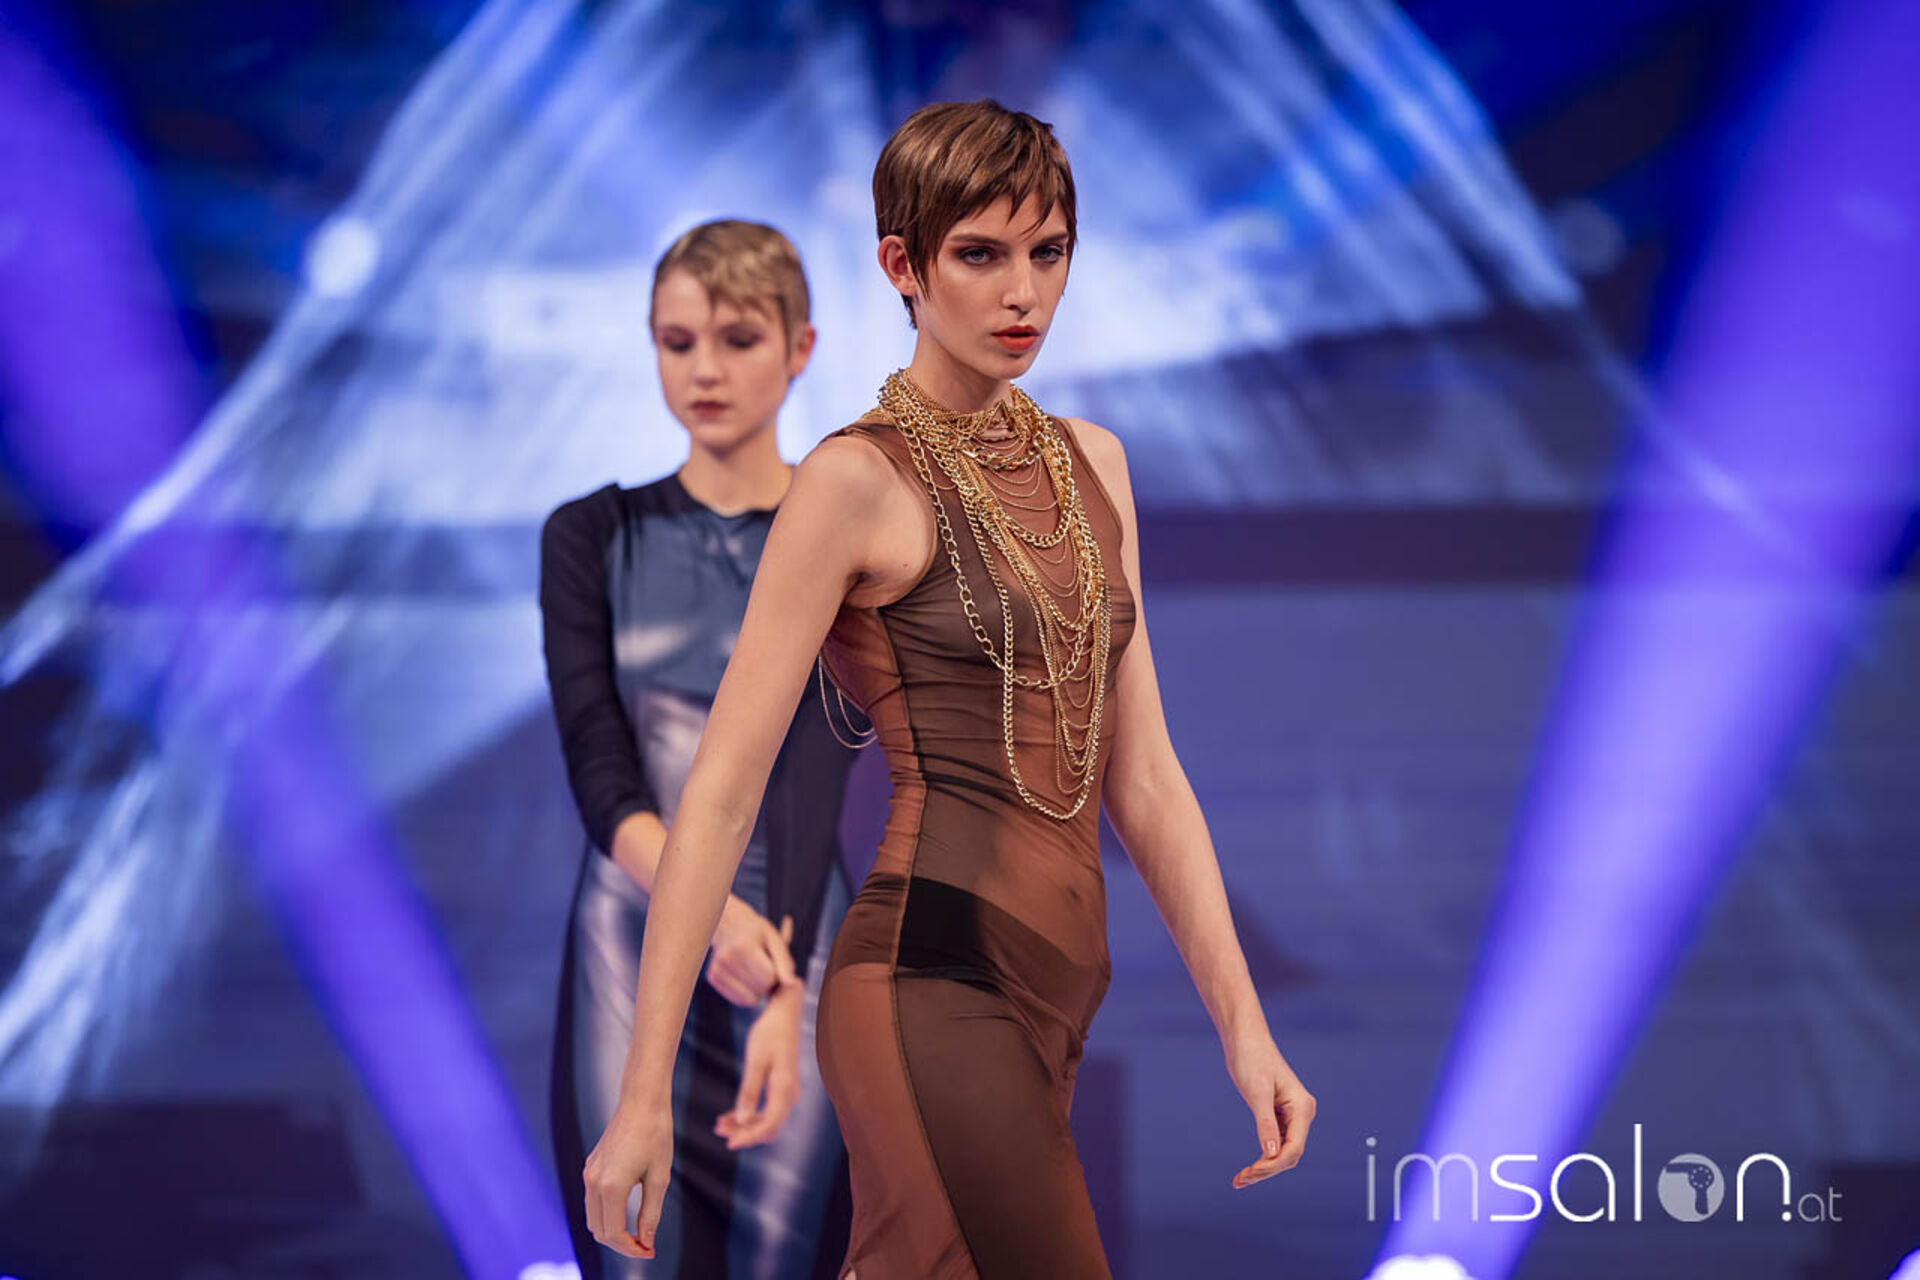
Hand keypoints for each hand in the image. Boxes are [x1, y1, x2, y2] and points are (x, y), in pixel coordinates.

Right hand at [583, 1097, 673, 1257]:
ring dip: (612, 1230)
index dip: (631, 1248)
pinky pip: (593, 1201)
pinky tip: (627, 1213)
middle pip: (599, 1230)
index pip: (614, 1233)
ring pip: (593, 1217)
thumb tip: (646, 1241)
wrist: (642, 1100)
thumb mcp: (659, 1177)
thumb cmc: (656, 1134)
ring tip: (638, 1233)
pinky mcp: (590, 1166)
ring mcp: (589, 1173)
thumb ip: (650, 1213)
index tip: (650, 1250)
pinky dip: (606, 1214)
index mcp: (611, 1187)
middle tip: (646, 1245)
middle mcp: (593, 1182)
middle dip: (621, 1243)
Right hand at [707, 903, 799, 1007]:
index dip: (777, 973)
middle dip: (768, 982)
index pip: (769, 977)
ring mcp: (717, 969)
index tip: (774, 963)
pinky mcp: (713, 978)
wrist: (729, 923)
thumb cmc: (757, 931)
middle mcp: (727, 958)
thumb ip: (784, 962)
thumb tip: (791, 984)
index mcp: (744, 946)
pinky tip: (746, 978)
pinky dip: (747, 994)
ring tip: (755, 972)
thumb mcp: (774, 939)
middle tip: (765, 967)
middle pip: (760, 989)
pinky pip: (739, 1000)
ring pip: (750, 999)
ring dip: (758, 989)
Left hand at [715, 932, 803, 1148]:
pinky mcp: (781, 1086)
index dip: (749, 1137)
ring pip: (767, 1119)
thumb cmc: (769, 1033)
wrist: (784, 1013)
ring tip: (719, 1124)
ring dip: (745, 1124)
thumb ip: (749, 1092)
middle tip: (717, 1131)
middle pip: (769, 1125)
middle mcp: (790, 1094)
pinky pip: (767, 1109)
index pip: (770, 1123)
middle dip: (744, 1132)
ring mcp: (787, 1091)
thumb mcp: (755, 1061)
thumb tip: (743, 1121)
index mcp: (785, 1088)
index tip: (729, 1144)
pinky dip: (749, 1114)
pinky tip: (729, 1115)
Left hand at [1225, 1029, 1315, 1188]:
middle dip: (1267, 1170)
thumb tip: (1271, 1154)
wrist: (1244, 1039)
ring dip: (1264, 1168)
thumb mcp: (1256, 1092)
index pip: (1294, 1148)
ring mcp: (1291, 1116)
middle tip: (1240, 1180)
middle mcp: (1301, 1114)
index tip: (1251, 1172)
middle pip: (1289, 1154)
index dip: (1273, 1164)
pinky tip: (1248, 1169)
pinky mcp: (1279, 1115)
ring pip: (1282, 1152)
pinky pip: (1275, 1143)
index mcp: (1302, 1108)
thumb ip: (1265, 1123)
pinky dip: (1262, 1156)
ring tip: (1240, 1180)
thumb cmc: (1251, 1059)